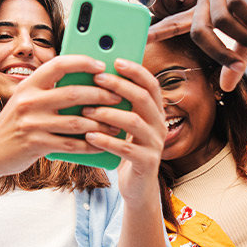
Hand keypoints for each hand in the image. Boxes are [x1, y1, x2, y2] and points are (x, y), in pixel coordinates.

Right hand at [0, 55, 121, 176]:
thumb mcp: (25, 99)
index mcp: (29, 84)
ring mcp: (32, 123)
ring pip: (76, 122)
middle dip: (101, 95)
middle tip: (118, 96)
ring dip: (100, 124)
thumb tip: (85, 80)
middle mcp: (29, 101)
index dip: (82, 62)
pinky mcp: (36, 144)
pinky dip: (90, 145)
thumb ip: (48, 89)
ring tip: (116, 124)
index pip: (59, 64)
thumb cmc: (15, 123)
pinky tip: (102, 144)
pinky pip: (71, 144)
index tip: (101, 65)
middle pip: (74, 94)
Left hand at [81, 59, 165, 203]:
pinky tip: (89, 137)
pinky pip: (126, 148)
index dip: (135, 71)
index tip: (116, 60)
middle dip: (119, 85)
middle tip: (97, 79)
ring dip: (108, 113)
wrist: (137, 185)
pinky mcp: (147, 162)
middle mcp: (159, 125)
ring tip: (86, 110)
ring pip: (134, 122)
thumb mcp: (124, 124)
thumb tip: (92, 79)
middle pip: (143, 98)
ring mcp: (155, 144)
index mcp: (155, 112)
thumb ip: (117, 105)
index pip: (151, 84)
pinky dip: (106, 141)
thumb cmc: (124, 148)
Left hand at [149, 0, 246, 90]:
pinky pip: (237, 3)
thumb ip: (236, 59)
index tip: (140, 41)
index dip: (158, 32)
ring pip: (221, 20)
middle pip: (198, 32)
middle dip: (218, 53)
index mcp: (205, 11)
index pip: (176, 24)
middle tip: (238, 67)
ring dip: (244, 37)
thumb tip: (225, 88)